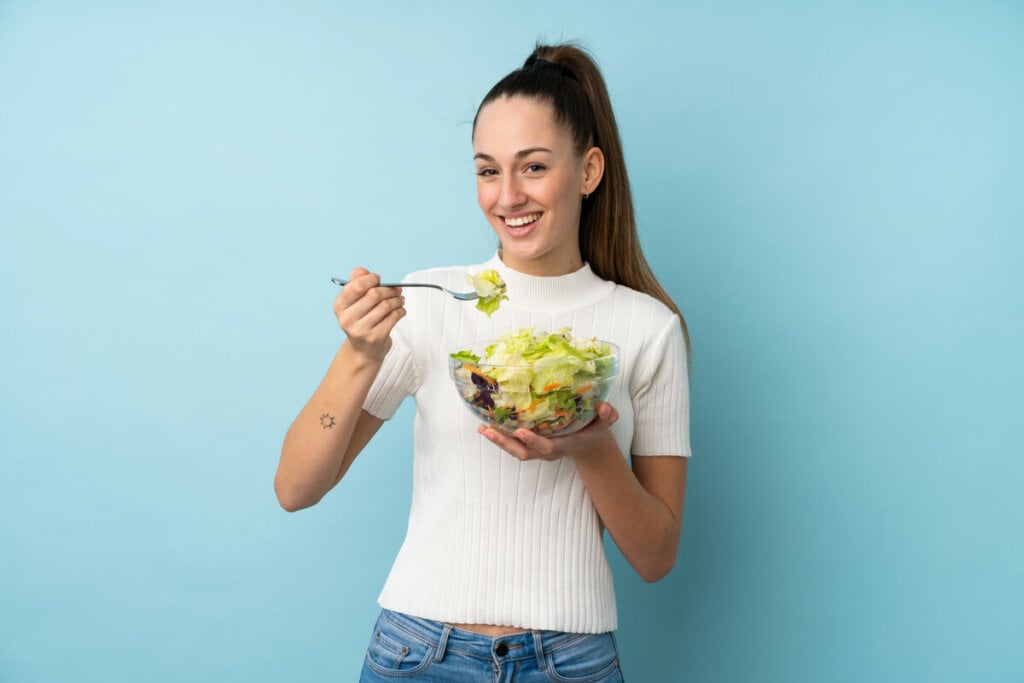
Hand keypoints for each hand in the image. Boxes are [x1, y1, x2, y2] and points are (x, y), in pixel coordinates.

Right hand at [333, 267, 405, 360]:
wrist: (363, 350)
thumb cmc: (361, 321)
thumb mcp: (354, 302)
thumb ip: (356, 283)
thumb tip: (360, 270)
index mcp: (339, 306)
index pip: (357, 285)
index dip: (371, 279)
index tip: (378, 279)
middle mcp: (347, 319)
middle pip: (374, 294)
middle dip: (388, 290)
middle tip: (395, 291)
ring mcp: (361, 330)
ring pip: (386, 305)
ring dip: (397, 300)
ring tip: (399, 300)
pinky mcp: (375, 338)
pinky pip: (394, 317)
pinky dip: (401, 310)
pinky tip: (400, 310)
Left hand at [477, 401, 618, 461]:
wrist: (590, 445)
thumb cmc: (595, 430)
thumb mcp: (605, 422)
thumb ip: (607, 415)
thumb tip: (605, 407)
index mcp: (566, 444)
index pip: (548, 446)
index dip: (533, 441)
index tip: (520, 431)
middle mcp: (550, 451)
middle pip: (525, 453)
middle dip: (506, 443)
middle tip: (488, 430)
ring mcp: (540, 451)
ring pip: (516, 452)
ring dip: (499, 442)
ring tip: (482, 428)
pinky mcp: (534, 448)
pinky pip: (514, 446)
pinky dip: (501, 438)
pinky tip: (487, 426)